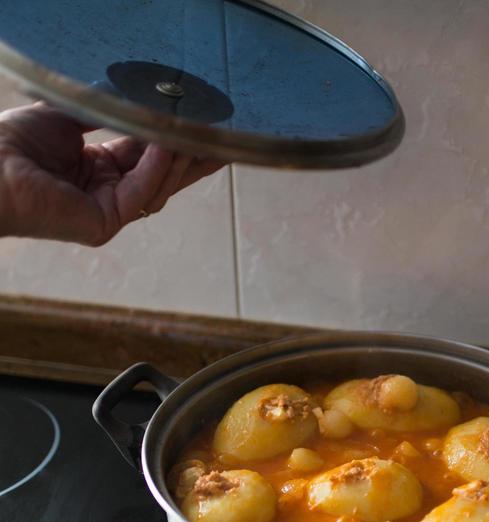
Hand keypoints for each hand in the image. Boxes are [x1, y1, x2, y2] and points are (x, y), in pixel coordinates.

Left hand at [0, 102, 222, 244]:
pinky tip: (168, 142)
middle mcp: (107, 195)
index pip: (148, 157)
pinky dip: (156, 167)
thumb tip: (140, 92)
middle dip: (195, 158)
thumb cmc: (15, 143)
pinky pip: (141, 192)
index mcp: (98, 171)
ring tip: (198, 131)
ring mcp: (109, 213)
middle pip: (163, 177)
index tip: (202, 126)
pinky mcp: (104, 223)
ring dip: (179, 159)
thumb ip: (108, 108)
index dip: (175, 142)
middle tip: (228, 140)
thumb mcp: (70, 113)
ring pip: (158, 187)